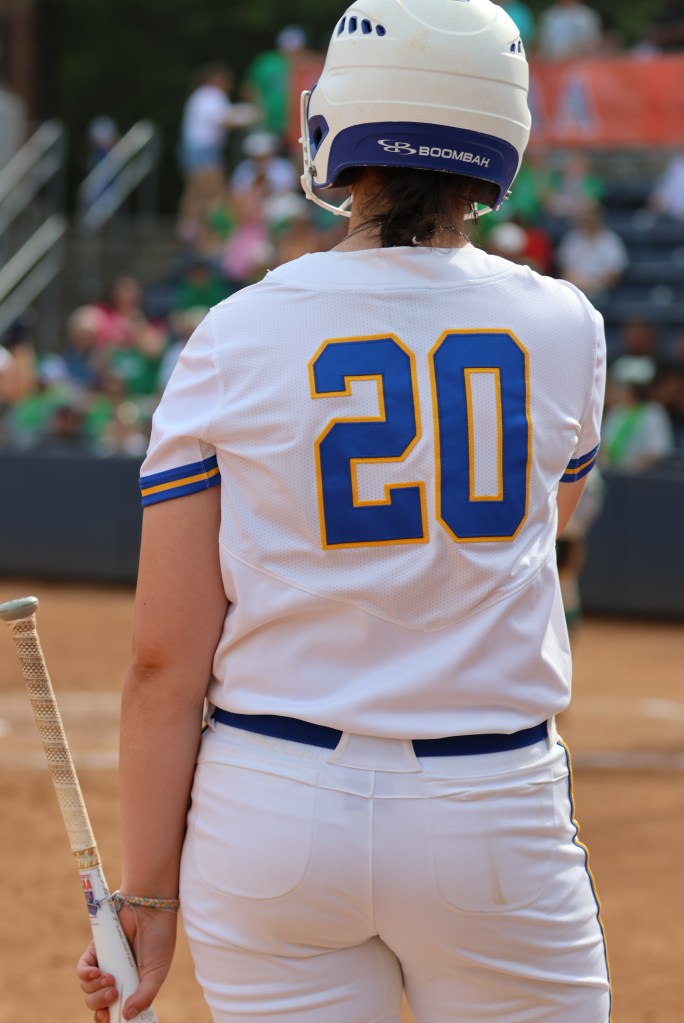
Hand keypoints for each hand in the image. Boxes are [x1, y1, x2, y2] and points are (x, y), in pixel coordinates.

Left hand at [76, 903, 177, 1020]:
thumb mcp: (156, 973)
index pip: (112, 1011)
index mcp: (130, 987)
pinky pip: (82, 970)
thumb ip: (144, 996)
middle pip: (96, 1003)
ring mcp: (104, 965)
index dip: (108, 1019)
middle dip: (101, 1004)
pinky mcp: (95, 951)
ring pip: (88, 989)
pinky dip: (86, 975)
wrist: (151, 910)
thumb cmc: (158, 940)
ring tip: (110, 978)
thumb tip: (126, 1016)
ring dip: (96, 989)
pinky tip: (96, 972)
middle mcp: (115, 979)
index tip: (109, 1020)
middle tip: (113, 994)